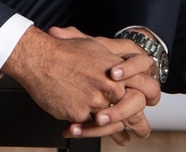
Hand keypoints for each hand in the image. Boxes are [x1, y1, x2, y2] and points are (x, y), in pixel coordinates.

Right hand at [2, 25, 159, 143]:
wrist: (39, 58)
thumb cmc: (64, 51)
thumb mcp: (95, 46)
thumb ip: (114, 57)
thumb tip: (126, 68)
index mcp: (116, 69)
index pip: (142, 89)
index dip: (145, 101)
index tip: (145, 108)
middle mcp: (110, 86)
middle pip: (132, 112)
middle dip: (137, 124)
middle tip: (141, 130)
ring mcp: (96, 101)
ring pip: (112, 124)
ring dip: (116, 132)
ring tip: (122, 138)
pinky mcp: (81, 114)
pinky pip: (89, 128)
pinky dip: (87, 131)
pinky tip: (86, 130)